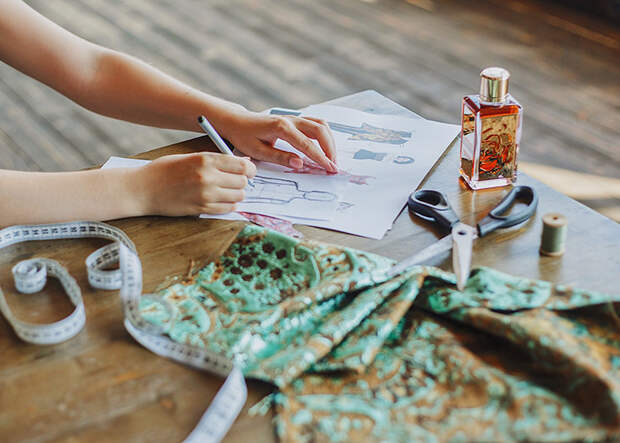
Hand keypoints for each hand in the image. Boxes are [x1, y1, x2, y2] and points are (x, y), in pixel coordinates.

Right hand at [136, 152, 255, 215]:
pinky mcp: (201, 209)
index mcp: (205, 160)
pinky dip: (229, 205)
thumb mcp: (191, 157)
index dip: (249, 169)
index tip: (247, 171)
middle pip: (243, 182)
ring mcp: (205, 195)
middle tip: (235, 182)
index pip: (242, 165)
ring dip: (236, 194)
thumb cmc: (165, 170)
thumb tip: (244, 163)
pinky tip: (220, 200)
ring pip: (238, 197)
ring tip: (226, 191)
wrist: (143, 189)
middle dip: (242, 182)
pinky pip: (227, 209)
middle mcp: (208, 177)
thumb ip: (217, 160)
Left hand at [216, 109, 337, 171]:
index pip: (307, 144)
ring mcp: (294, 118)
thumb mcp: (257, 151)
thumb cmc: (244, 136)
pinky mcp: (295, 119)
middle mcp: (291, 119)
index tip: (330, 168)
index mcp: (281, 127)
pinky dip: (324, 135)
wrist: (237, 121)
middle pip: (320, 131)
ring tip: (331, 158)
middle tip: (334, 166)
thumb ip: (279, 157)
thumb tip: (299, 163)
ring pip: (320, 125)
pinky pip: (315, 124)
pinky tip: (325, 147)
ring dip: (329, 141)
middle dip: (330, 149)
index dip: (320, 157)